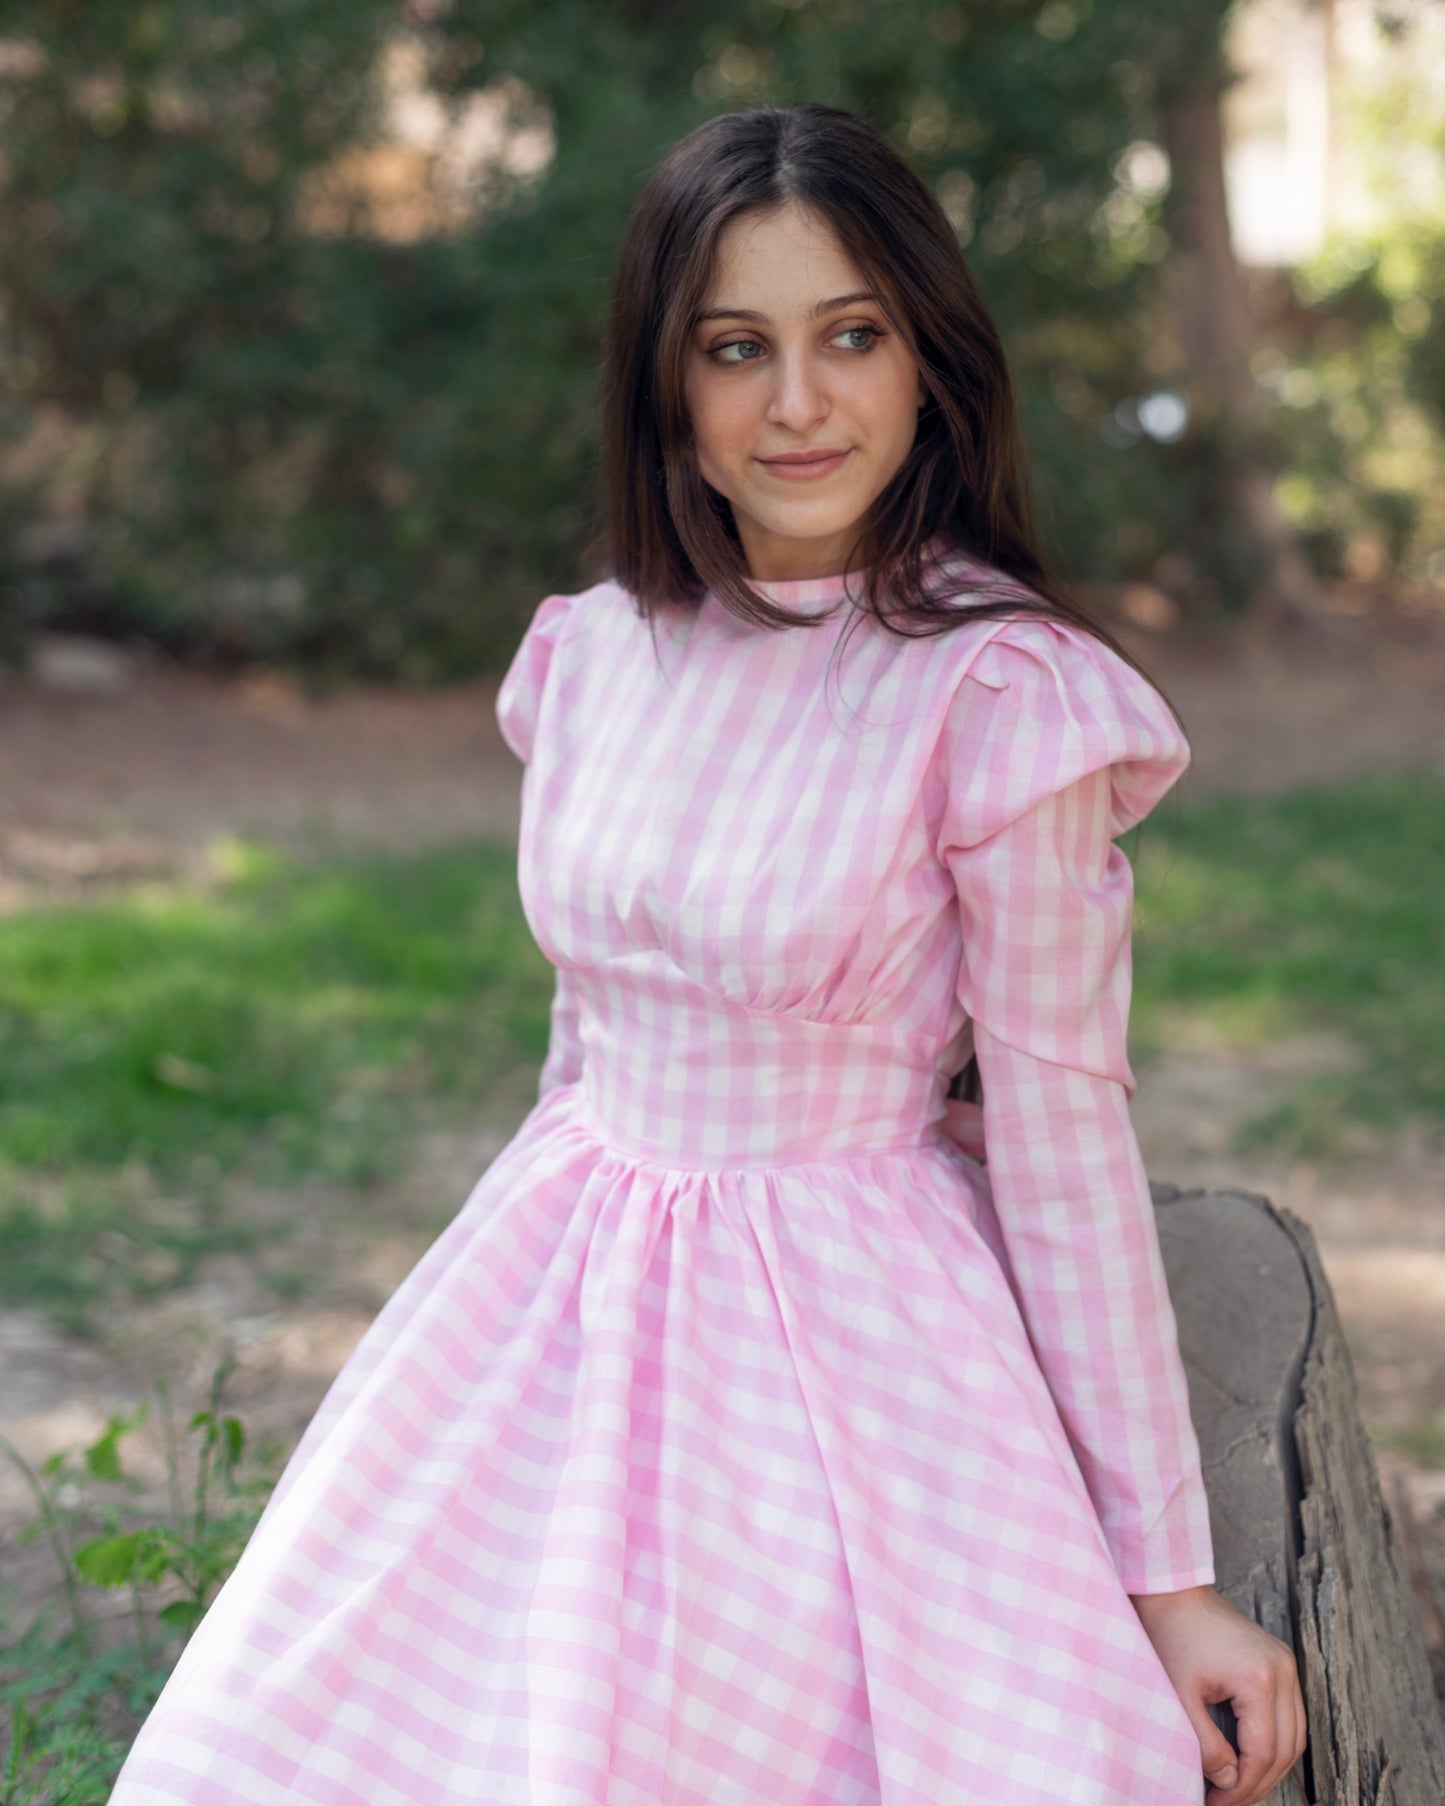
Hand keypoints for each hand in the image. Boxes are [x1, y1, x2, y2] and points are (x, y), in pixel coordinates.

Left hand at [1129, 1583, 1307, 1805]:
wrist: (1171, 1589)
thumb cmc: (1169, 1636)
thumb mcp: (1180, 1697)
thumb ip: (1205, 1746)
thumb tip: (1229, 1780)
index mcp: (1259, 1679)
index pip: (1262, 1754)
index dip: (1242, 1788)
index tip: (1216, 1804)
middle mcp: (1283, 1671)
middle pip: (1286, 1750)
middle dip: (1258, 1783)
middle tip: (1227, 1802)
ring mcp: (1286, 1663)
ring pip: (1295, 1737)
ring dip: (1270, 1767)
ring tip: (1238, 1786)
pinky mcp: (1280, 1661)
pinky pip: (1290, 1716)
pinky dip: (1275, 1742)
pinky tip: (1249, 1757)